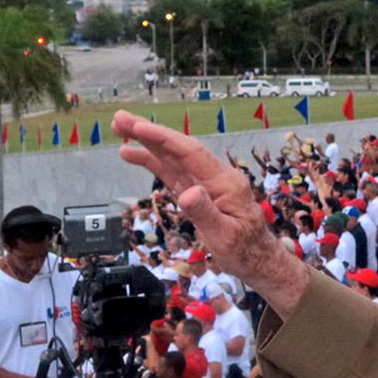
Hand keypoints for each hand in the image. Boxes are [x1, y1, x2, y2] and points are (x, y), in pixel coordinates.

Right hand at [113, 110, 308, 316]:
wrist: (257, 258)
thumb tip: (188, 193)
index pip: (190, 153)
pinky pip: (172, 171)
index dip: (164, 139)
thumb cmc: (244, 250)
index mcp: (224, 182)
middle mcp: (214, 176)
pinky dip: (152, 161)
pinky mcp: (196, 191)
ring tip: (120, 128)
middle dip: (149, 132)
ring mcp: (205, 182)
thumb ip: (205, 212)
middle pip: (178, 148)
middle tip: (120, 119)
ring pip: (172, 157)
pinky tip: (133, 153)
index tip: (140, 127)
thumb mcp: (225, 236)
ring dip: (146, 142)